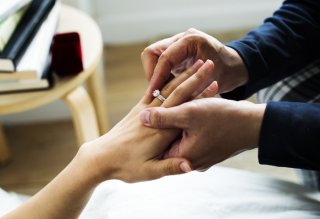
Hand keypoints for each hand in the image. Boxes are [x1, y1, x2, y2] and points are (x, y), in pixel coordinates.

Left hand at [79, 60, 218, 182]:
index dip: (200, 92)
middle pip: (176, 91)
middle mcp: (155, 118)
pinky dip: (167, 81)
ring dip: (182, 75)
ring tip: (195, 63)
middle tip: (207, 62)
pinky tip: (174, 73)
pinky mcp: (138, 110)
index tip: (214, 80)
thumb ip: (170, 167)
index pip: (183, 107)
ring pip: (167, 88)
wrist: (100, 157)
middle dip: (193, 76)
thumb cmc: (125, 167)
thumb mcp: (149, 172)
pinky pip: (154, 91)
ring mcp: (145, 110)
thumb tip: (189, 166)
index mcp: (162, 131)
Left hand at [140, 98, 265, 169]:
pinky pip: (192, 135)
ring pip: (181, 136)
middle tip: (153, 112)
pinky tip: (187, 110)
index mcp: (182, 155)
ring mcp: (200, 155)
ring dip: (177, 122)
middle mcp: (190, 159)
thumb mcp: (189, 115)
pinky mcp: (207, 147)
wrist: (254, 125)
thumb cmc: (223, 119)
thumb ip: (164, 119)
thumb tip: (142, 118)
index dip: (149, 129)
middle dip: (163, 124)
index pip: (156, 145)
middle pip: (168, 141)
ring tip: (170, 110)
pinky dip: (188, 123)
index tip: (141, 118)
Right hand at [141, 28, 248, 95]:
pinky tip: (165, 88)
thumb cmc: (226, 74)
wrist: (235, 67)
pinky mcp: (176, 52)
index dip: (156, 77)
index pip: (163, 57)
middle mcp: (182, 39)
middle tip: (156, 92)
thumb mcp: (208, 81)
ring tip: (160, 92)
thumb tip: (164, 97)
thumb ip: (187, 86)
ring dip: (155, 75)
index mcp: (191, 40)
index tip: (152, 93)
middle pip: (152, 53)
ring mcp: (178, 44)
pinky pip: (160, 62)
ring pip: (153, 58)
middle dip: (152, 74)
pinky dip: (161, 76)